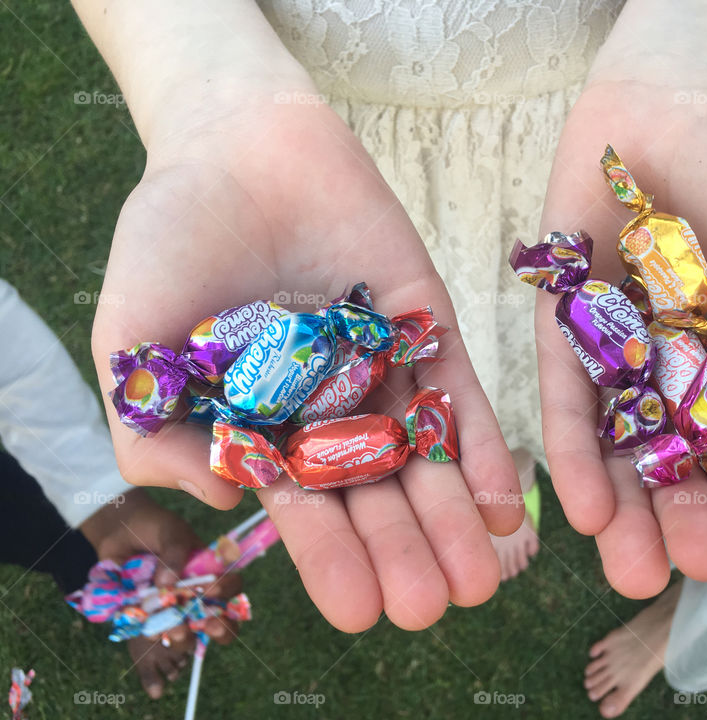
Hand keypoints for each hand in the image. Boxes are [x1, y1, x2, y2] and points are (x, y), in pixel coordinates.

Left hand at [79, 489, 240, 697]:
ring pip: (189, 637)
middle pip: (221, 622)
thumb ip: (174, 553)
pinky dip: (151, 635)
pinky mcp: (149, 621)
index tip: (210, 589)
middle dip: (219, 629)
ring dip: (184, 638)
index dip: (227, 592)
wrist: (118, 532)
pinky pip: (155, 637)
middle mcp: (197, 597)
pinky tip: (143, 625)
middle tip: (206, 625)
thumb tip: (167, 585)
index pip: (232, 587)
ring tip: (172, 630)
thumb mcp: (170, 531)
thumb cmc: (154, 527)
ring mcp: (173, 611)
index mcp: (211, 573)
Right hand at [91, 78, 519, 631]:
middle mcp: (330, 410)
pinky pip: (459, 395)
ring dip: (454, 519)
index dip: (330, 562)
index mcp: (265, 428)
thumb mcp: (132, 343)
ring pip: (425, 459)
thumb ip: (154, 432)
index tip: (358, 613)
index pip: (304, 509)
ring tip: (482, 577)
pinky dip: (482, 446)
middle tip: (431, 606)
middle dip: (403, 552)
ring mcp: (383, 370)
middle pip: (376, 496)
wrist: (236, 145)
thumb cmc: (171, 239)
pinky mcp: (428, 327)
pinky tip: (505, 501)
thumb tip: (225, 500)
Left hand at [536, 15, 706, 596]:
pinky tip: (583, 510)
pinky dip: (575, 457)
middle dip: (688, 526)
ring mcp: (619, 368)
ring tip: (633, 567)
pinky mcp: (564, 340)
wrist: (675, 111)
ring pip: (621, 459)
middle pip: (681, 476)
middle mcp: (679, 387)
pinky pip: (566, 406)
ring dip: (626, 518)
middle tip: (693, 565)